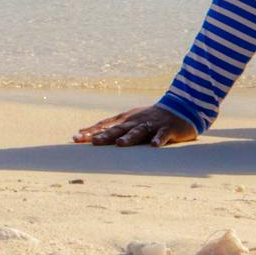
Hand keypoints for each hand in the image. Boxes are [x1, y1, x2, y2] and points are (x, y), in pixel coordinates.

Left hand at [72, 105, 197, 147]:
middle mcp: (136, 121)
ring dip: (130, 137)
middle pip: (119, 129)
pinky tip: (154, 146)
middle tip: (94, 142)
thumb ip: (108, 127)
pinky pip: (163, 135)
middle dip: (106, 135)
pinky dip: (159, 140)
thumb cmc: (149, 118)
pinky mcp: (168, 129)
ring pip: (140, 131)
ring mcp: (152, 124)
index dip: (91, 132)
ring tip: (121, 144)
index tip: (76, 139)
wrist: (179, 109)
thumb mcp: (128, 120)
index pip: (105, 125)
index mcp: (126, 119)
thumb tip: (82, 132)